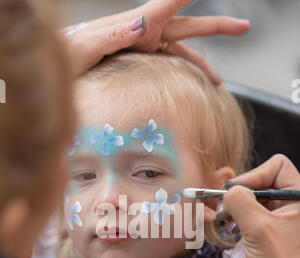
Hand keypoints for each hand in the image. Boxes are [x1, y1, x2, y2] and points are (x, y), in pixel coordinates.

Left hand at [61, 0, 249, 81]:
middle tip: (244, 27)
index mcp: (133, 25)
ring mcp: (142, 48)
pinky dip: (180, 75)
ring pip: (180, 51)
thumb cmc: (65, 56)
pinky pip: (167, 67)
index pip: (167, 5)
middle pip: (186, 27)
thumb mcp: (85, 46)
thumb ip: (112, 33)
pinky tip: (188, 87)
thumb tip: (143, 22)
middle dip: (216, 27)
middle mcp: (143, 34)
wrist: (56, 69)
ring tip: (218, 80)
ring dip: (202, 62)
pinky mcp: (139, 62)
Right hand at [222, 155, 299, 257]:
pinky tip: (231, 228)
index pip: (277, 166)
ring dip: (236, 205)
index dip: (255, 175)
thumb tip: (228, 192)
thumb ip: (241, 201)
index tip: (239, 194)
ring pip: (252, 197)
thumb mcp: (258, 228)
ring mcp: (278, 219)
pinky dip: (236, 217)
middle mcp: (292, 206)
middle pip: (262, 180)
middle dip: (242, 191)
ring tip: (226, 218)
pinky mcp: (266, 232)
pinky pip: (248, 213)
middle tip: (226, 205)